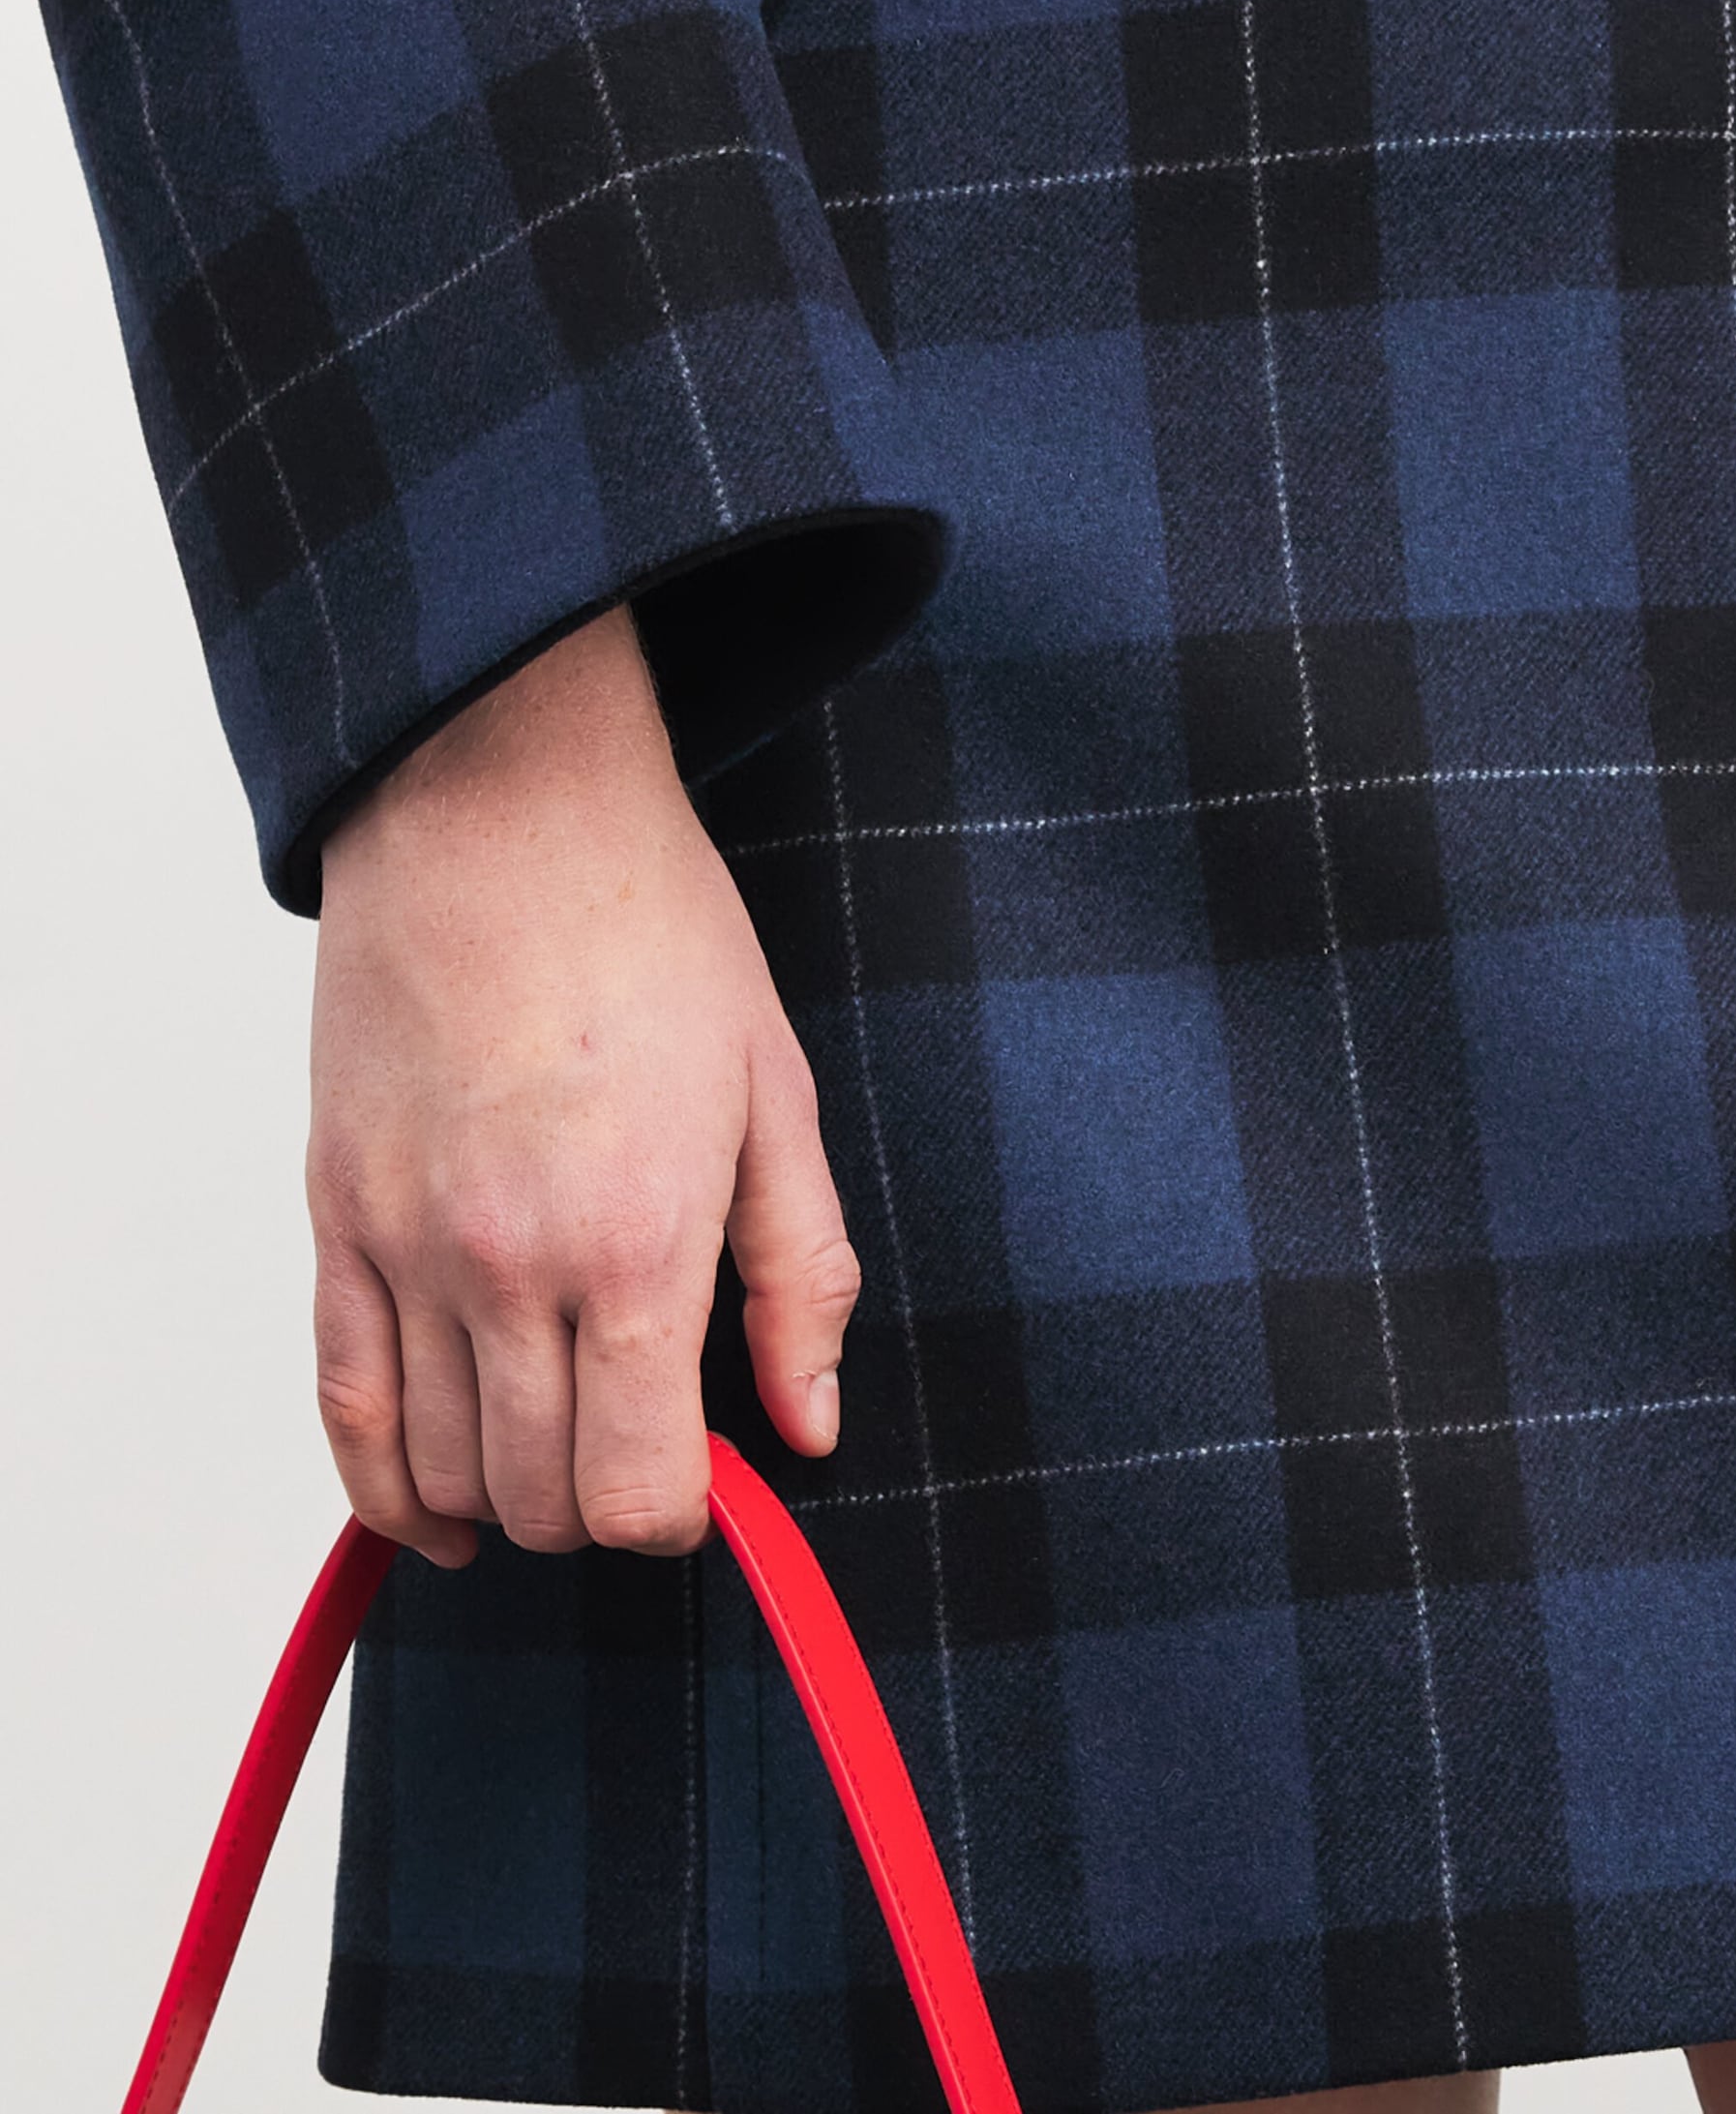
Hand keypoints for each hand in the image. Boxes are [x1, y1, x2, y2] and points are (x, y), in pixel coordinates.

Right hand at [306, 606, 854, 1567]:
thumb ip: (800, 1277)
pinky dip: (387, 1484)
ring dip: (508, 1497)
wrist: (502, 815)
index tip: (706, 1470)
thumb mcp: (778, 1098)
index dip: (682, 1511)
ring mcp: (406, 1248)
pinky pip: (343, 1405)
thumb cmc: (654, 936)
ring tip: (559, 1449)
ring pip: (442, 1470)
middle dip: (603, 1509)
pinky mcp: (335, 1218)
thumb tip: (809, 1425)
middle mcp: (507, 1267)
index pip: (640, 1490)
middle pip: (543, 1498)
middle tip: (642, 1445)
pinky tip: (436, 1506)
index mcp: (636, 1244)